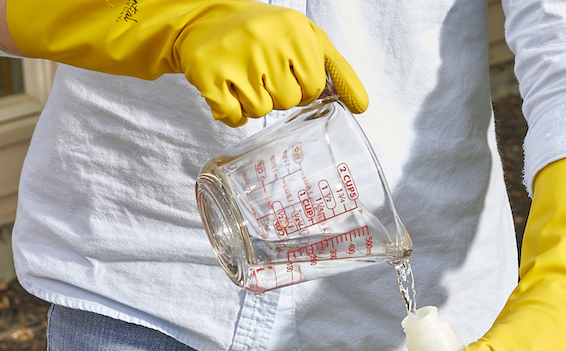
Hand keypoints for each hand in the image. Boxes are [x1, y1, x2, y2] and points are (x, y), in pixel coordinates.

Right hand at [5, 0, 367, 124]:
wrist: (203, 18)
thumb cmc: (264, 33)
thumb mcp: (306, 40)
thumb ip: (338, 72)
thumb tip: (362, 107)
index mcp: (297, 31)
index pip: (314, 88)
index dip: (301, 86)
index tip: (285, 68)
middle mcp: (268, 40)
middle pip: (289, 102)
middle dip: (278, 95)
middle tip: (261, 70)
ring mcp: (237, 58)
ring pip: (261, 112)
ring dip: (253, 103)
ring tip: (243, 76)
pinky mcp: (209, 75)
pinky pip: (232, 117)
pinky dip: (230, 112)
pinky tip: (226, 89)